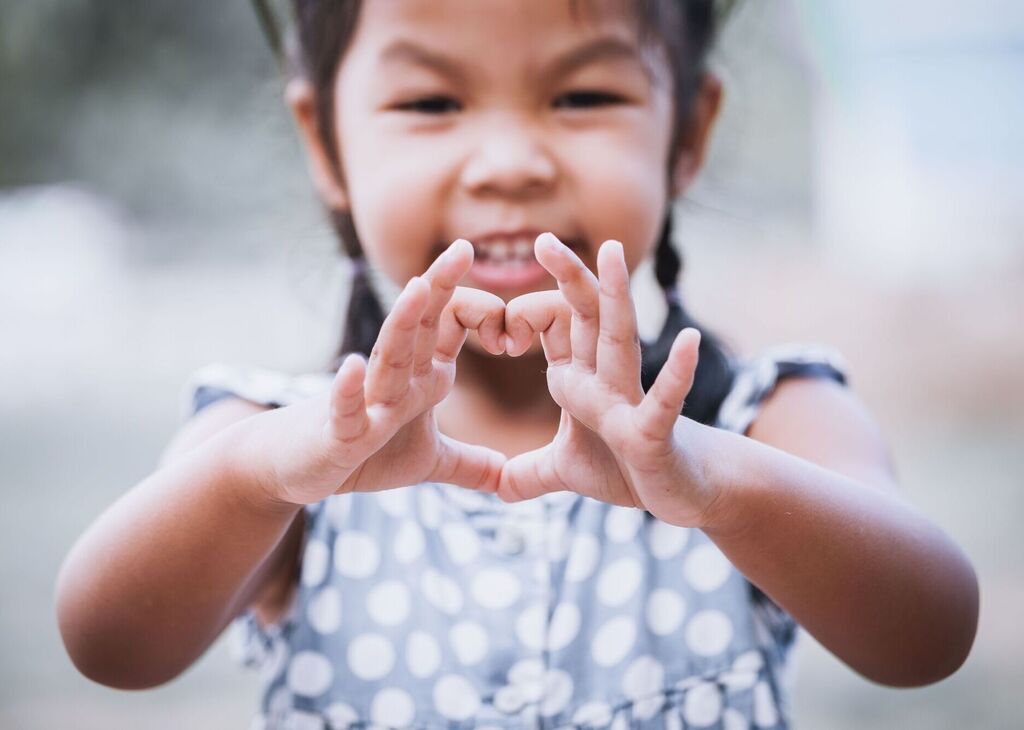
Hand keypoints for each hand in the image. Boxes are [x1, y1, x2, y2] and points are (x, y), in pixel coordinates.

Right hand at [255, 240, 507, 505]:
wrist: (292, 467)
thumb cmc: (361, 455)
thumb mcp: (427, 462)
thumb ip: (468, 463)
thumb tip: (507, 475)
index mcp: (419, 377)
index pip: (450, 327)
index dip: (483, 319)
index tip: (513, 339)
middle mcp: (393, 379)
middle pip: (418, 325)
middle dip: (440, 288)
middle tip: (462, 248)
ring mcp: (364, 402)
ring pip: (386, 357)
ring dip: (402, 323)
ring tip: (417, 288)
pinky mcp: (337, 433)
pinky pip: (344, 408)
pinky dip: (348, 389)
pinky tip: (352, 365)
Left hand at [498, 233, 720, 526]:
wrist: (687, 491)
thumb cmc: (630, 469)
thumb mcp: (568, 471)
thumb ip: (532, 472)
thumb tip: (499, 487)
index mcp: (583, 379)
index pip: (553, 327)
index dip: (523, 319)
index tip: (499, 339)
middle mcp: (608, 380)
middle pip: (586, 317)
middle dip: (566, 277)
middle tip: (542, 238)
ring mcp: (632, 402)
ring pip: (621, 340)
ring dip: (616, 296)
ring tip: (612, 252)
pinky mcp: (655, 434)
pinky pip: (664, 399)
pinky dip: (677, 372)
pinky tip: (688, 339)